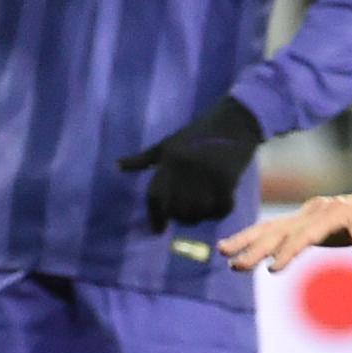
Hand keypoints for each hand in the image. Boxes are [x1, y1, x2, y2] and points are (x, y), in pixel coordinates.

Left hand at [117, 95, 263, 231]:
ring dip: (200, 217)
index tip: (158, 230)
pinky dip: (219, 212)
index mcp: (169, 159)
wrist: (235, 122)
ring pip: (198, 212)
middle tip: (185, 217)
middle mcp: (186, 168)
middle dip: (180, 218)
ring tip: (202, 211)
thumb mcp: (168, 144)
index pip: (156, 196)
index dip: (155, 217)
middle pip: (177, 209)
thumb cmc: (198, 134)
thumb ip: (143, 159)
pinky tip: (220, 206)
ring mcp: (207, 174)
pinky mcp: (227, 179)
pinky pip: (221, 208)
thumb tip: (116, 166)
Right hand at [223, 182, 351, 284]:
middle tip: (235, 264)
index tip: (271, 268)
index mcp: (335, 213)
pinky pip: (276, 229)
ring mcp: (307, 212)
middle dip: (257, 246)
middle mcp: (316, 209)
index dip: (289, 251)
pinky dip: (257, 238)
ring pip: (272, 226)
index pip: (307, 234)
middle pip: (281, 228)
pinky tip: (237, 249)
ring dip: (248, 240)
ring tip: (223, 253)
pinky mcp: (303, 218)